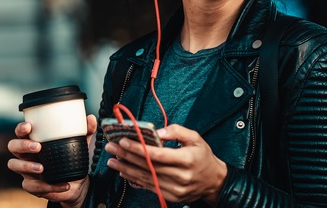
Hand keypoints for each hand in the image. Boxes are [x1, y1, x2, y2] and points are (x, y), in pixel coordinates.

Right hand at [7, 114, 96, 206]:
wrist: (76, 185)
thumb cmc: (71, 161)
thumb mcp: (79, 146)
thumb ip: (84, 132)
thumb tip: (90, 118)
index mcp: (34, 141)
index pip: (21, 132)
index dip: (21, 128)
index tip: (29, 126)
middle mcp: (26, 154)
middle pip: (12, 146)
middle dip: (22, 145)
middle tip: (37, 146)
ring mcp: (27, 170)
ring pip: (14, 165)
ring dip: (27, 165)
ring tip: (41, 168)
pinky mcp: (32, 186)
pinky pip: (33, 186)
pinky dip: (49, 186)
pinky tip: (63, 185)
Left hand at [105, 124, 226, 204]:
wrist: (214, 181)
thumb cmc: (203, 157)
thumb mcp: (195, 138)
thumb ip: (177, 131)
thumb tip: (158, 131)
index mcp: (187, 160)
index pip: (158, 154)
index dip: (139, 148)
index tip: (123, 141)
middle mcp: (181, 176)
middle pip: (148, 166)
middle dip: (126, 156)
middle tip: (111, 147)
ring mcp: (175, 189)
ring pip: (145, 178)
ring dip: (126, 168)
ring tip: (112, 160)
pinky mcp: (170, 196)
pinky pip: (149, 186)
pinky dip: (134, 179)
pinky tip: (123, 171)